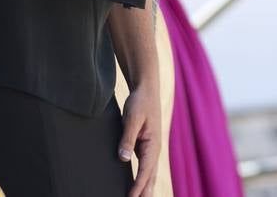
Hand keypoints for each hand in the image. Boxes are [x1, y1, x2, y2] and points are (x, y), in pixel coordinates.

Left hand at [118, 80, 161, 196]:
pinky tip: (137, 186)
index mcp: (153, 145)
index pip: (145, 172)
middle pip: (150, 178)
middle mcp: (154, 150)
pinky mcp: (145, 146)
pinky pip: (144, 167)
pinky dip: (142, 179)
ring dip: (145, 189)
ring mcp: (150, 149)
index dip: (138, 187)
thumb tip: (123, 158)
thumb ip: (127, 139)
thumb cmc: (139, 103)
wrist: (146, 90)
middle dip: (145, 193)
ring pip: (149, 174)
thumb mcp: (131, 119)